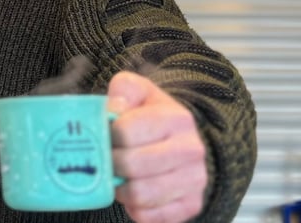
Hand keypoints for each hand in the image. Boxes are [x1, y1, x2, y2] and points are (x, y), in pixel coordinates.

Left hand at [107, 71, 206, 222]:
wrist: (181, 140)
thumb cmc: (151, 115)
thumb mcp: (138, 91)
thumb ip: (123, 90)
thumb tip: (114, 110)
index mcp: (178, 118)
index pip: (126, 132)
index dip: (107, 136)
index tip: (105, 136)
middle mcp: (191, 150)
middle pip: (132, 165)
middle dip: (110, 164)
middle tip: (107, 159)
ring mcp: (194, 180)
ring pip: (140, 195)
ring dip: (120, 188)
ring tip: (118, 176)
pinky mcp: (190, 205)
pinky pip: (149, 217)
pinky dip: (134, 208)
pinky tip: (133, 191)